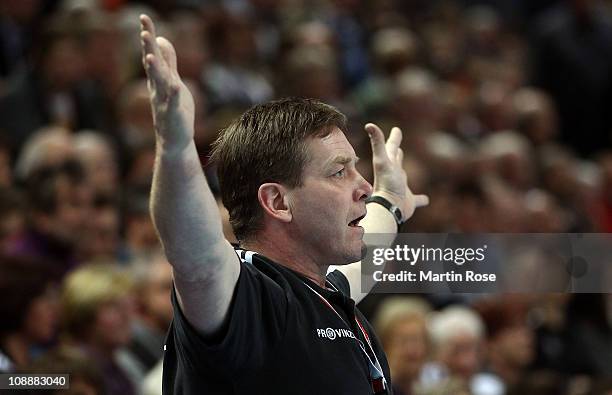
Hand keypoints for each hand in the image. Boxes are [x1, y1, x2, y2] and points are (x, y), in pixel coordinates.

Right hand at [140, 14, 194, 151]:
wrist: (173, 139)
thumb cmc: (173, 108)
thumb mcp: (171, 80)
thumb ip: (168, 61)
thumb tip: (161, 40)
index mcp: (158, 78)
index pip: (152, 53)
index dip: (149, 36)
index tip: (144, 18)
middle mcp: (158, 87)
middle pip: (152, 64)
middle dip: (148, 49)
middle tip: (143, 32)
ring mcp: (164, 100)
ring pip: (159, 83)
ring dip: (155, 70)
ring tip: (151, 57)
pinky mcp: (174, 113)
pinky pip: (173, 102)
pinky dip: (172, 94)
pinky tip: (174, 85)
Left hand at [365, 123, 428, 221]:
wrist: (389, 207)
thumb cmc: (386, 183)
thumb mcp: (382, 160)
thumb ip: (377, 143)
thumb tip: (368, 124)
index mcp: (389, 164)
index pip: (391, 148)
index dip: (394, 138)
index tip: (396, 129)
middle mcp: (394, 175)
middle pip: (396, 160)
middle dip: (396, 152)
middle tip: (397, 146)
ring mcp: (401, 188)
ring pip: (403, 178)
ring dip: (404, 174)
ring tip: (405, 171)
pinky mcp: (409, 201)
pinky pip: (416, 199)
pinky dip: (421, 199)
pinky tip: (425, 200)